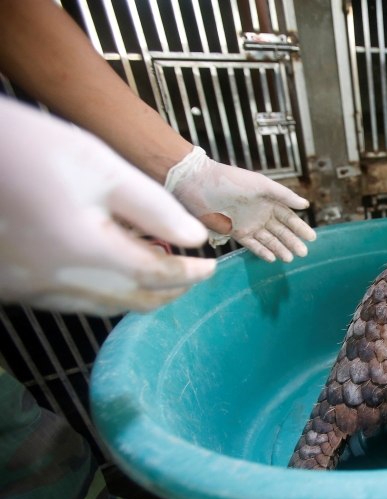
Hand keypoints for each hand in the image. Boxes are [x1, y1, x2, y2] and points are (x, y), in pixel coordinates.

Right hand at [0, 98, 215, 314]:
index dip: (189, 274)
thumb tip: (194, 238)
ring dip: (135, 296)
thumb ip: (154, 207)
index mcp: (83, 251)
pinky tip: (111, 274)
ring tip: (160, 276)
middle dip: (168, 292)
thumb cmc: (23, 146)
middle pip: (130, 301)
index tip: (210, 268)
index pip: (155, 275)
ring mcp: (25, 288)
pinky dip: (100, 293)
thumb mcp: (99, 165)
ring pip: (99, 307)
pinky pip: (67, 301)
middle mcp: (53, 280)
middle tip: (191, 278)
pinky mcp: (7, 286)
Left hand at [166, 148, 316, 262]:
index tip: (312, 237)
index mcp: (268, 200)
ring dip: (280, 248)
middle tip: (304, 252)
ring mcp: (248, 224)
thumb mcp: (261, 185)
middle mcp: (260, 213)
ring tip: (291, 258)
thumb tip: (306, 205)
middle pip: (280, 230)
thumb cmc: (231, 180)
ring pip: (268, 239)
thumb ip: (284, 195)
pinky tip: (272, 258)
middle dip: (292, 241)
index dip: (300, 227)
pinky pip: (252, 244)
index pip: (288, 216)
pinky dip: (262, 251)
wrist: (199, 185)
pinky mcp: (235, 233)